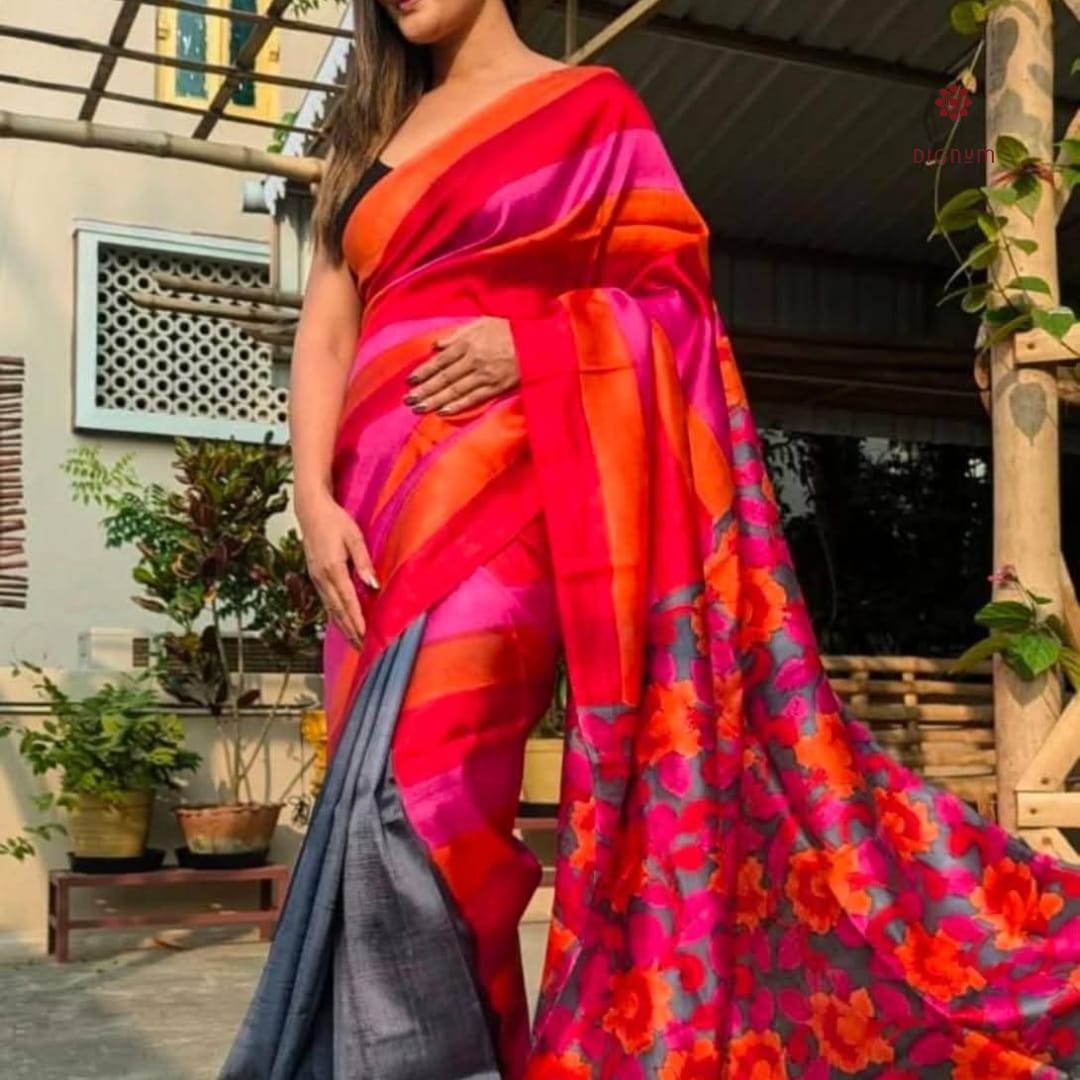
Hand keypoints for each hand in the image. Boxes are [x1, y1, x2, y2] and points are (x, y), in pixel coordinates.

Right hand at [297, 492, 377, 646]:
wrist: (310, 511)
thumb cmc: (334, 520)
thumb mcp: (354, 537)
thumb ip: (363, 561)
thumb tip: (373, 584)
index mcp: (333, 568)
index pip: (347, 601)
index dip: (356, 620)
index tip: (365, 635)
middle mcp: (322, 577)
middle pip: (338, 610)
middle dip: (351, 630)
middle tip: (363, 648)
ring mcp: (316, 578)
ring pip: (330, 609)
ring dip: (342, 626)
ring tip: (355, 642)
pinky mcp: (315, 576)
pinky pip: (326, 601)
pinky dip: (334, 615)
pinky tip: (341, 623)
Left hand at [404, 317, 518, 415]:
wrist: (538, 341)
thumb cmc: (509, 329)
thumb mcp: (481, 323)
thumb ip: (457, 335)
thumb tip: (435, 346)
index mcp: (467, 343)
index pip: (440, 360)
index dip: (424, 372)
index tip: (409, 382)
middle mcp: (473, 359)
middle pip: (444, 377)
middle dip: (424, 390)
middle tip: (407, 400)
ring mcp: (484, 375)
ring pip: (455, 390)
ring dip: (435, 400)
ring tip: (419, 409)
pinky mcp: (496, 386)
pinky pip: (473, 398)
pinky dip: (458, 406)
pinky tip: (443, 412)